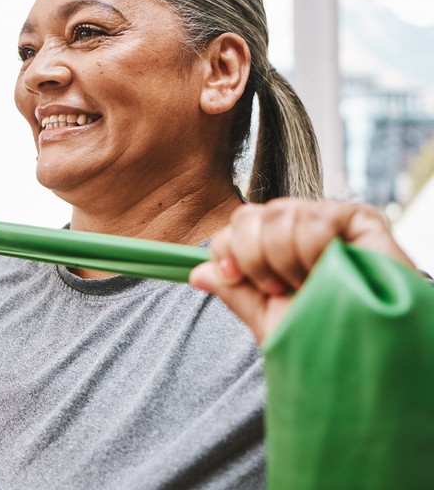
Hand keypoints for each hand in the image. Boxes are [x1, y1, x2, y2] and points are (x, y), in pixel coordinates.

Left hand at [189, 198, 416, 343]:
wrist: (369, 351)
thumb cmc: (324, 338)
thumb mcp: (269, 320)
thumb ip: (235, 292)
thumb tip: (195, 273)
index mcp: (271, 248)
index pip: (233, 228)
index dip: (227, 251)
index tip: (237, 277)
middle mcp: (294, 229)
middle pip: (248, 216)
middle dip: (254, 258)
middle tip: (282, 287)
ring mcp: (324, 219)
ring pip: (278, 215)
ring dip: (286, 259)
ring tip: (310, 283)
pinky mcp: (355, 218)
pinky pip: (314, 218)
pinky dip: (314, 250)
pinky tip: (330, 269)